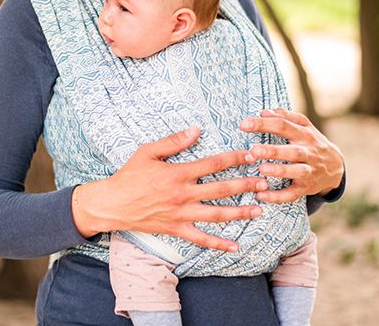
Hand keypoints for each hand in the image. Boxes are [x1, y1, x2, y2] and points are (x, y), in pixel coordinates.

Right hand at [73, 127, 266, 251]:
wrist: (113, 204)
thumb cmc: (129, 175)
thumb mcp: (147, 151)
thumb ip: (173, 141)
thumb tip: (196, 130)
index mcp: (178, 173)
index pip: (212, 164)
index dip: (233, 158)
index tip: (250, 155)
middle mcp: (183, 194)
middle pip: (221, 189)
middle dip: (245, 185)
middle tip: (265, 182)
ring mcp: (181, 214)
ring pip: (217, 214)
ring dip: (240, 212)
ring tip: (260, 210)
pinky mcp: (176, 229)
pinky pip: (201, 239)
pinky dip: (219, 244)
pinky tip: (235, 247)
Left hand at [240, 108, 344, 202]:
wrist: (335, 167)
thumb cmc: (311, 142)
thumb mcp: (303, 126)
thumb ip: (285, 117)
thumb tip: (264, 112)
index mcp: (304, 135)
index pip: (283, 126)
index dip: (264, 124)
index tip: (244, 124)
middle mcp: (308, 153)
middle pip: (292, 151)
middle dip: (273, 151)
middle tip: (254, 150)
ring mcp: (308, 171)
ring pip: (296, 172)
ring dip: (278, 171)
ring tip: (261, 169)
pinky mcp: (305, 188)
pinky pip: (292, 194)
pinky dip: (278, 196)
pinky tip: (262, 195)